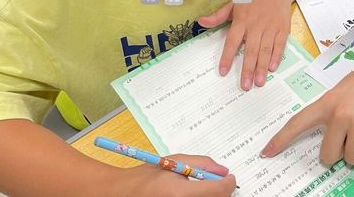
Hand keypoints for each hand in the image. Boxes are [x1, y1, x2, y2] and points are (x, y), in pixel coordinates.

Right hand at [120, 153, 235, 196]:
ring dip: (212, 196)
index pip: (218, 191)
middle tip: (216, 182)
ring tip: (200, 188)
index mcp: (180, 193)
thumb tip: (222, 171)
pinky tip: (193, 194)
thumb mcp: (175, 161)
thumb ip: (201, 164)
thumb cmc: (146, 177)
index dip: (229, 183)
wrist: (123, 193)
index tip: (230, 177)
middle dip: (221, 190)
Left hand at [198, 0, 294, 90]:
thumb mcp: (233, 3)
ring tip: (259, 82)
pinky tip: (272, 68)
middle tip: (245, 86)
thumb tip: (201, 22)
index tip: (223, 72)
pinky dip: (277, 56)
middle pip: (251, 50)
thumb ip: (217, 16)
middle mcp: (256, 26)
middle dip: (248, 69)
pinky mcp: (282, 29)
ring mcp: (270, 28)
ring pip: (265, 50)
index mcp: (242, 20)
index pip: (232, 41)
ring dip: (262, 67)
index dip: (227, 57)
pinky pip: (280, 45)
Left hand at [261, 55, 353, 165]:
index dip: (281, 139)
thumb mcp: (343, 89)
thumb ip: (333, 109)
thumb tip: (333, 135)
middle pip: (328, 154)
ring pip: (351, 159)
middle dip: (337, 154)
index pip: (298, 123)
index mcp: (327, 102)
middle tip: (348, 141)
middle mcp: (339, 115)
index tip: (267, 152)